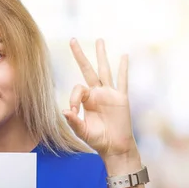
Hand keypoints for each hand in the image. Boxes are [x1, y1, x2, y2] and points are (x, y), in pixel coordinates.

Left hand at [64, 38, 136, 156]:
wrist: (115, 148)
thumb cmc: (98, 140)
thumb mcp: (82, 132)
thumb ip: (74, 121)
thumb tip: (64, 110)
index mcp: (86, 100)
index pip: (78, 89)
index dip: (73, 98)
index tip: (73, 111)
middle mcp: (97, 94)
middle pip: (87, 70)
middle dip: (79, 55)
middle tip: (72, 39)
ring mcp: (110, 94)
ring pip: (104, 70)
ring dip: (101, 55)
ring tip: (99, 40)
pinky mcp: (121, 98)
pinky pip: (122, 81)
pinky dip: (124, 68)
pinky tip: (124, 56)